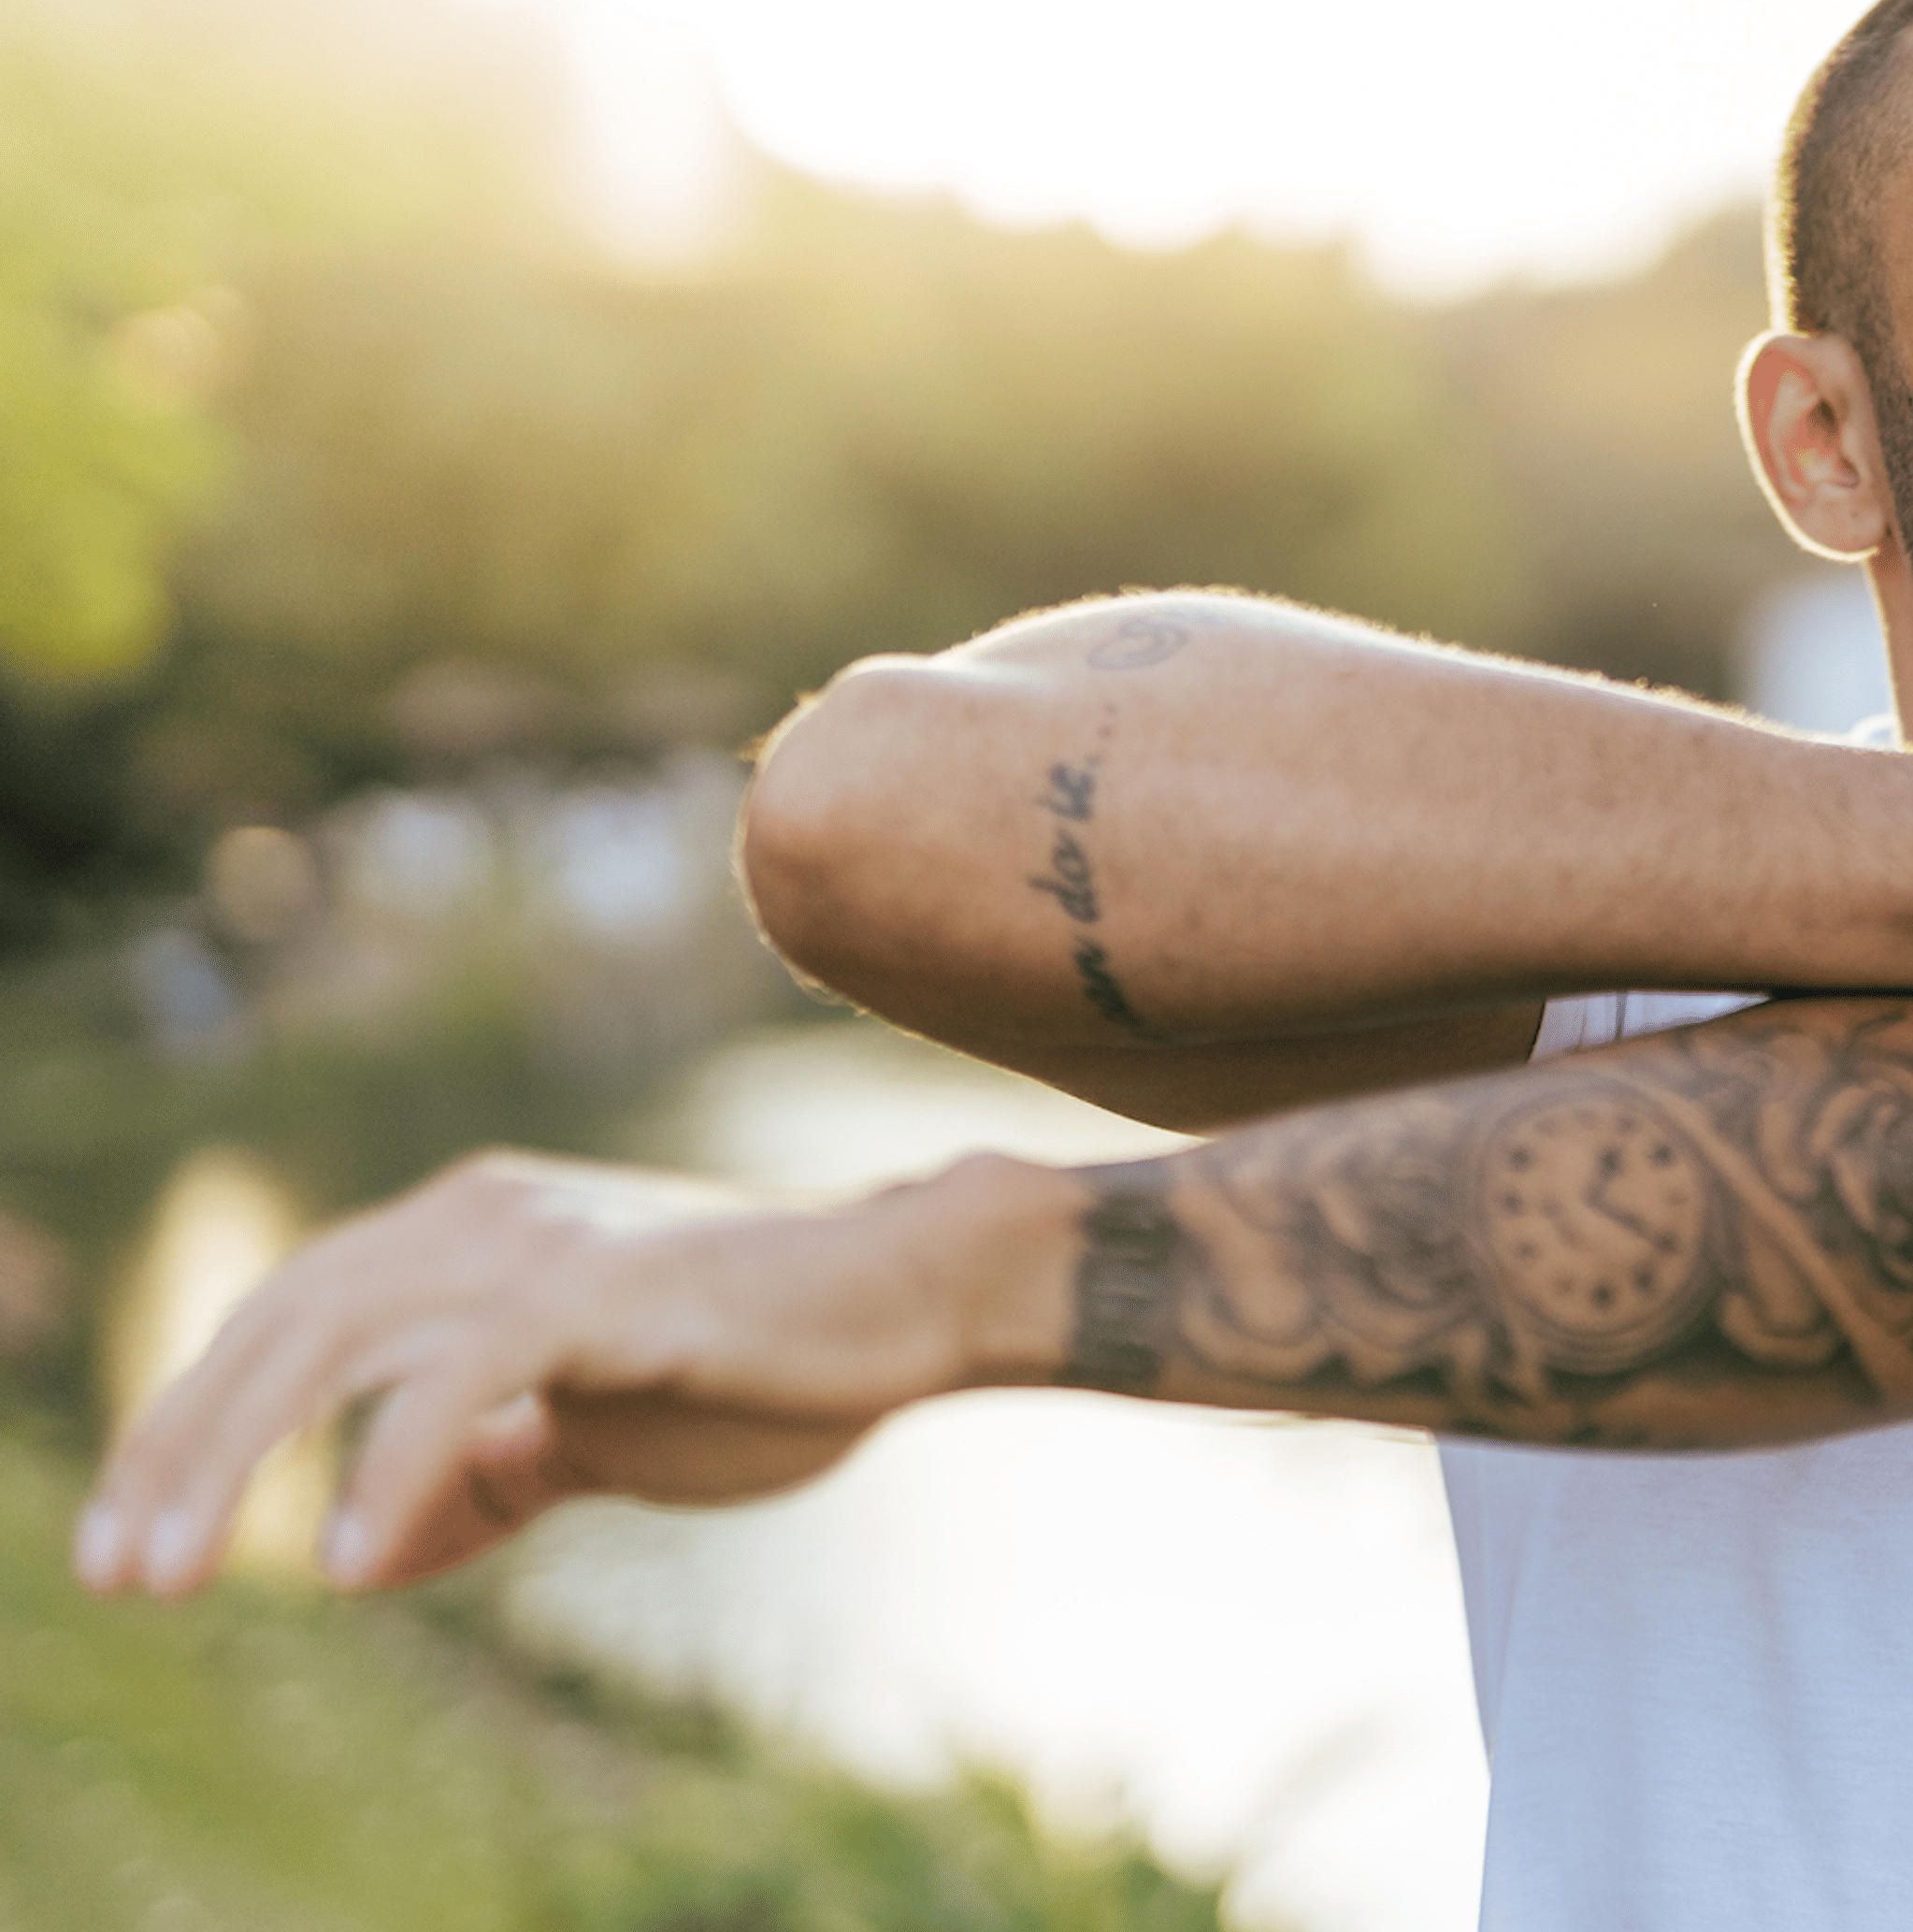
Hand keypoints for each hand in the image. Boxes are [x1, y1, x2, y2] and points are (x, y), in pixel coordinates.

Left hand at [74, 1151, 984, 1598]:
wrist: (915, 1296)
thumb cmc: (773, 1357)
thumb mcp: (602, 1435)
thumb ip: (488, 1481)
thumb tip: (363, 1560)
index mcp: (473, 1233)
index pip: (287, 1320)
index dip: (191, 1428)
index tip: (133, 1541)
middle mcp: (485, 1215)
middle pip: (278, 1323)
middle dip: (177, 1452)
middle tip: (118, 1576)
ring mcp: (541, 1242)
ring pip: (332, 1340)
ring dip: (232, 1462)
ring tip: (180, 1571)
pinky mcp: (602, 1288)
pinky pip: (457, 1381)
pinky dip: (386, 1468)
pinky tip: (341, 1557)